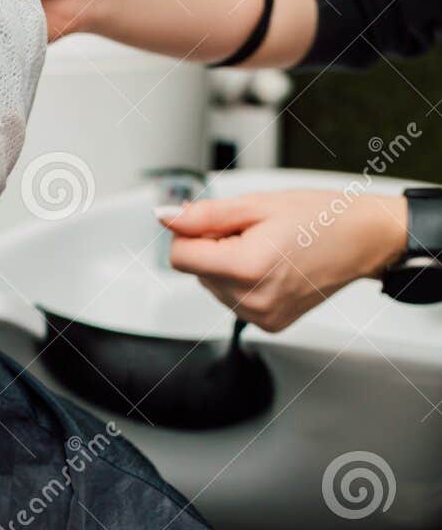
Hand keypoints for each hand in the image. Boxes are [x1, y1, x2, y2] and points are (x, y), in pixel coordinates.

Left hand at [157, 189, 408, 331]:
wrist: (363, 240)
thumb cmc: (320, 218)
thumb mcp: (256, 205)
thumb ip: (204, 215)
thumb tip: (165, 217)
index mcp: (247, 268)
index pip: (179, 257)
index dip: (192, 233)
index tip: (217, 223)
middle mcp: (252, 301)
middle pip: (196, 271)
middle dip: (214, 248)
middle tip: (254, 233)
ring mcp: (261, 317)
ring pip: (212, 286)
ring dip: (228, 265)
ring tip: (268, 249)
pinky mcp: (269, 325)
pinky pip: (234, 300)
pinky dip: (244, 282)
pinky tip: (273, 268)